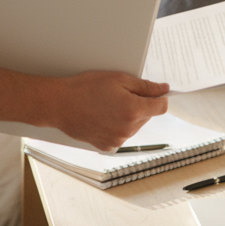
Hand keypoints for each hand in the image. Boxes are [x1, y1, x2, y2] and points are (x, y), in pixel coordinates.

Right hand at [48, 71, 168, 150]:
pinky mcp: (107, 146)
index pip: (161, 107)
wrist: (60, 104)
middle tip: (120, 94)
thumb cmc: (87, 88)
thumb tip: (164, 89)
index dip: (159, 97)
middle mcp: (128, 129)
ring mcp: (118, 140)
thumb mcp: (119, 79)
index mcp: (134, 110)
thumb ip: (145, 86)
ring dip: (128, 117)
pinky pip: (121, 135)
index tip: (154, 92)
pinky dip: (116, 127)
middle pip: (147, 116)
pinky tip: (103, 117)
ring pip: (134, 126)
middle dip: (140, 105)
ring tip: (108, 106)